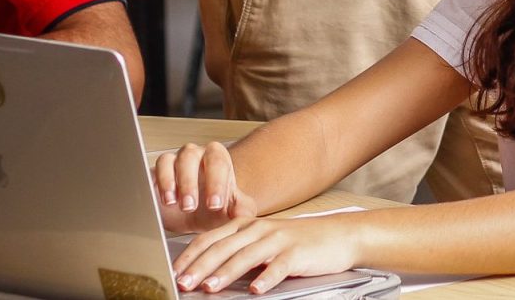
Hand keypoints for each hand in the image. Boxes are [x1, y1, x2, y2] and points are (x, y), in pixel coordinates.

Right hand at [152, 142, 257, 233]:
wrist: (195, 216)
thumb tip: (244, 214)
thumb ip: (241, 210)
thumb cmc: (214, 208)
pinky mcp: (154, 174)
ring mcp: (173, 162)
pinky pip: (150, 171)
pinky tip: (157, 200)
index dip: (216, 183)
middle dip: (189, 182)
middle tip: (190, 206)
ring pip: (168, 161)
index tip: (215, 205)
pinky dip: (153, 184)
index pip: (218, 162)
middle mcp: (194, 154)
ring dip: (168, 181)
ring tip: (171, 202)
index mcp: (217, 158)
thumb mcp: (231, 211)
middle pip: (190, 157)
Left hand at [172, 213, 361, 293]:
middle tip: (183, 283)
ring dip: (226, 273)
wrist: (339, 236)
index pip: (211, 239)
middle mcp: (260, 229)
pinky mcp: (297, 253)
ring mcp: (279, 240)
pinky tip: (256, 290)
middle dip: (200, 266)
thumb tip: (205, 272)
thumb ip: (238, 251)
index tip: (174, 272)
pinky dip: (266, 278)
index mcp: (247, 225)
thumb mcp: (264, 242)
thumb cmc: (298, 242)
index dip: (191, 255)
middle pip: (224, 247)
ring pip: (247, 256)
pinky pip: (279, 266)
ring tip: (209, 288)